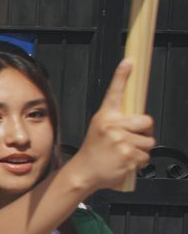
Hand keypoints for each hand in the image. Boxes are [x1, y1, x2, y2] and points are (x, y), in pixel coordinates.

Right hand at [64, 61, 155, 193]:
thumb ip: (118, 121)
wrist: (83, 172)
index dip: (122, 75)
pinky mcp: (128, 156)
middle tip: (131, 139)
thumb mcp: (100, 129)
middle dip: (144, 132)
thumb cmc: (93, 152)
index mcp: (105, 117)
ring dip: (141, 150)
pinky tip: (125, 162)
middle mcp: (112, 126)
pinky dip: (139, 162)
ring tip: (124, 153)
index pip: (115, 92)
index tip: (129, 61)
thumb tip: (139, 119)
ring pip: (149, 142)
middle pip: (146, 121)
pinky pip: (146, 156)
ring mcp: (121, 141)